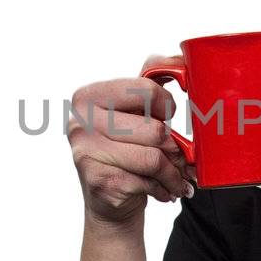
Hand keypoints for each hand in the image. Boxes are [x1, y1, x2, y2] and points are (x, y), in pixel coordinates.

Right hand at [67, 54, 197, 225]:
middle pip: (155, 129)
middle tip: (180, 158)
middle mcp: (80, 122)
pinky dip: (164, 188)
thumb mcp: (135, 113)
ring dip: (174, 173)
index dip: (166, 106)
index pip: (145, 89)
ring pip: (154, 158)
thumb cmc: (126, 151)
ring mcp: (86, 152)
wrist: (109, 201)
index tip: (168, 117)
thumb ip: (152, 82)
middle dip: (175, 148)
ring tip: (177, 177)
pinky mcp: (99, 181)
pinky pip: (148, 181)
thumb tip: (180, 59)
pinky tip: (163, 190)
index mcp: (88, 96)